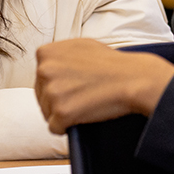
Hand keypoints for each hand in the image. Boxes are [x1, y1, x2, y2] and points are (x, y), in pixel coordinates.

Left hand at [35, 39, 173, 133]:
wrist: (133, 78)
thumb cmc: (111, 64)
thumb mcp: (79, 46)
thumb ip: (59, 54)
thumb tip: (47, 63)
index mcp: (45, 53)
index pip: (40, 77)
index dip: (56, 85)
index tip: (71, 87)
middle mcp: (44, 70)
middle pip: (41, 96)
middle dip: (58, 100)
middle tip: (81, 97)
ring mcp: (52, 92)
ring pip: (47, 112)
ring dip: (63, 113)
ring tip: (85, 104)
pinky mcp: (61, 112)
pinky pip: (55, 128)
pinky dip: (66, 128)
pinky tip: (82, 117)